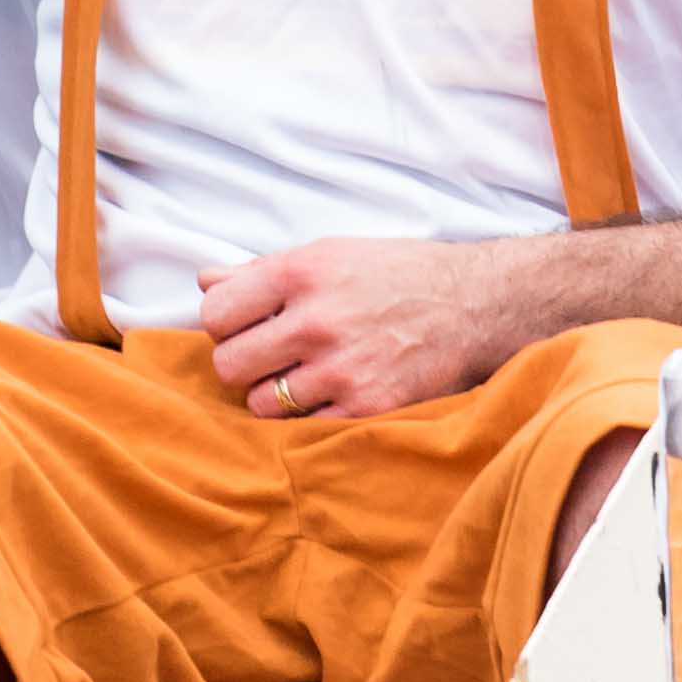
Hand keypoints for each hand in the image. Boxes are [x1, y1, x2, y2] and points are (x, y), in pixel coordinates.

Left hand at [198, 239, 509, 418]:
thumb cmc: (397, 275)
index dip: (224, 325)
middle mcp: (316, 321)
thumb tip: (206, 281)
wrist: (475, 306)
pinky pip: (303, 427)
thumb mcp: (330, 254)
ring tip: (305, 376)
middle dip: (243, 364)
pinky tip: (331, 395)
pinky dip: (310, 417)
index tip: (245, 327)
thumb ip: (262, 271)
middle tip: (270, 358)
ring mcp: (340, 369)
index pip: (216, 313)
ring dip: (274, 395)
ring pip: (260, 403)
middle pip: (229, 365)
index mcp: (301, 273)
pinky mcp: (365, 407)